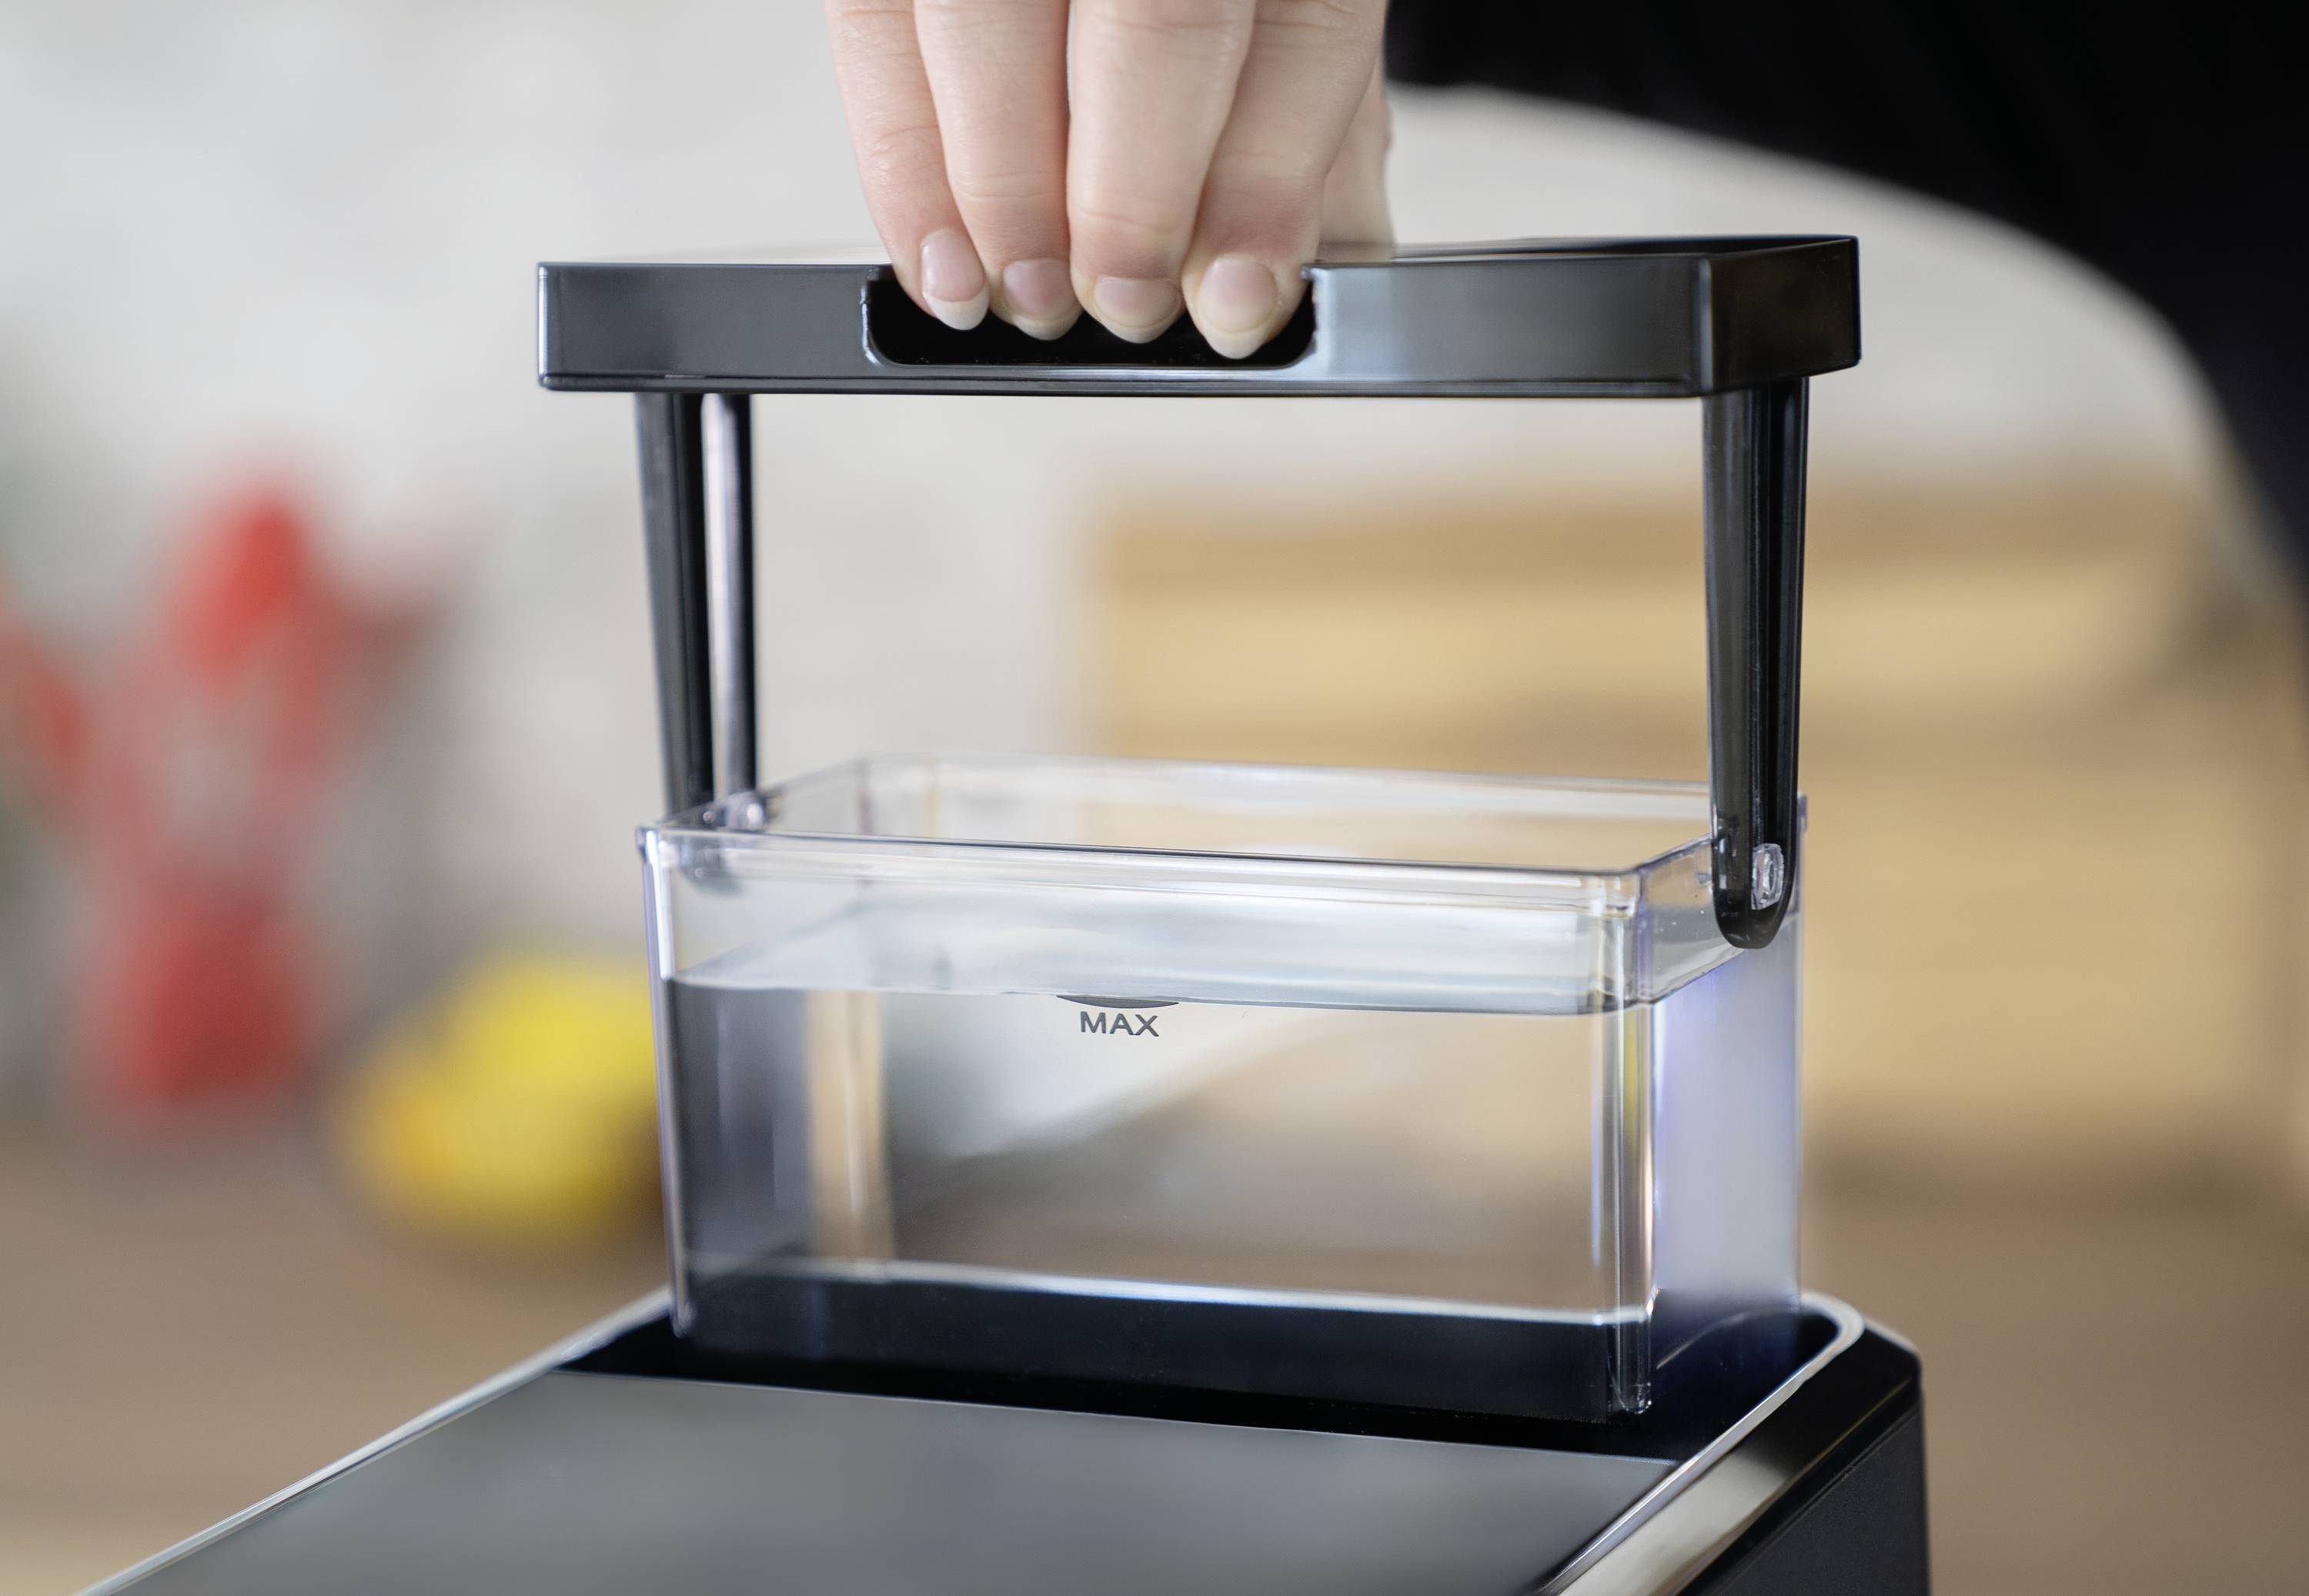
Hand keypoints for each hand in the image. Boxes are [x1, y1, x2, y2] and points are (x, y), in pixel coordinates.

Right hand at [825, 0, 1391, 357]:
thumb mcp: (1278, 44)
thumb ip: (1293, 159)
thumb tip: (1252, 300)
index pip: (1298, 30)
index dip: (1263, 184)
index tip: (1234, 301)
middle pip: (1153, 20)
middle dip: (1131, 203)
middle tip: (1125, 304)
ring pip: (988, 23)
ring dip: (1004, 199)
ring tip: (1029, 296)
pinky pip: (876, 34)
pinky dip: (902, 170)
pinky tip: (940, 257)